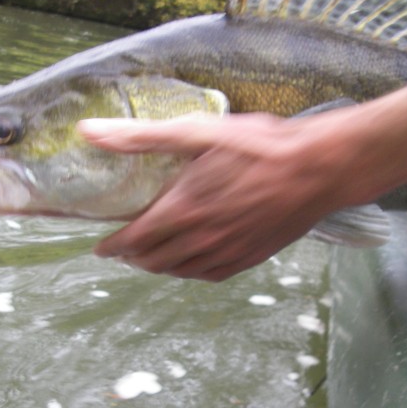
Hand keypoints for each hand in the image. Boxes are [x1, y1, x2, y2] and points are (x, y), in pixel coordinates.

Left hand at [78, 86, 406, 281]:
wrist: (318, 169)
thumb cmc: (260, 146)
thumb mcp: (197, 131)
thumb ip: (140, 137)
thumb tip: (88, 132)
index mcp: (182, 209)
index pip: (132, 240)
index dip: (111, 246)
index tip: (100, 247)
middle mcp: (200, 239)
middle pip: (153, 261)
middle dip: (132, 258)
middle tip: (123, 250)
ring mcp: (226, 252)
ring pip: (180, 272)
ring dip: (158, 267)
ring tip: (151, 258)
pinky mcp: (250, 258)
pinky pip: (210, 275)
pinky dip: (190, 273)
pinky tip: (190, 265)